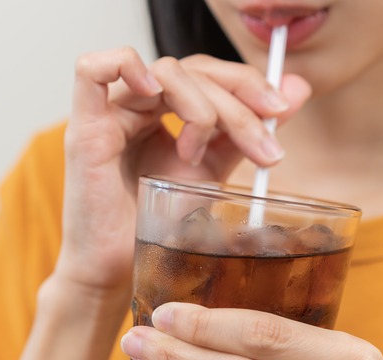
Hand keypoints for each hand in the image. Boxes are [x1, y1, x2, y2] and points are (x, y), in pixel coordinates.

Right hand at [52, 48, 310, 299]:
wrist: (121, 270)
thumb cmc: (156, 225)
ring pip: (164, 70)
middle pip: (193, 69)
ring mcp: (111, 113)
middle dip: (238, 103)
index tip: (281, 111)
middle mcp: (139, 105)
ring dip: (199, 106)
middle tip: (263, 145)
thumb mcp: (214, 171)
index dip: (247, 82)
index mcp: (166, 110)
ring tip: (198, 155)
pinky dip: (127, 66)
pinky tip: (154, 95)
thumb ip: (249, 130)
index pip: (209, 71)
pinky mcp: (84, 128)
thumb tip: (298, 89)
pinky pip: (92, 69)